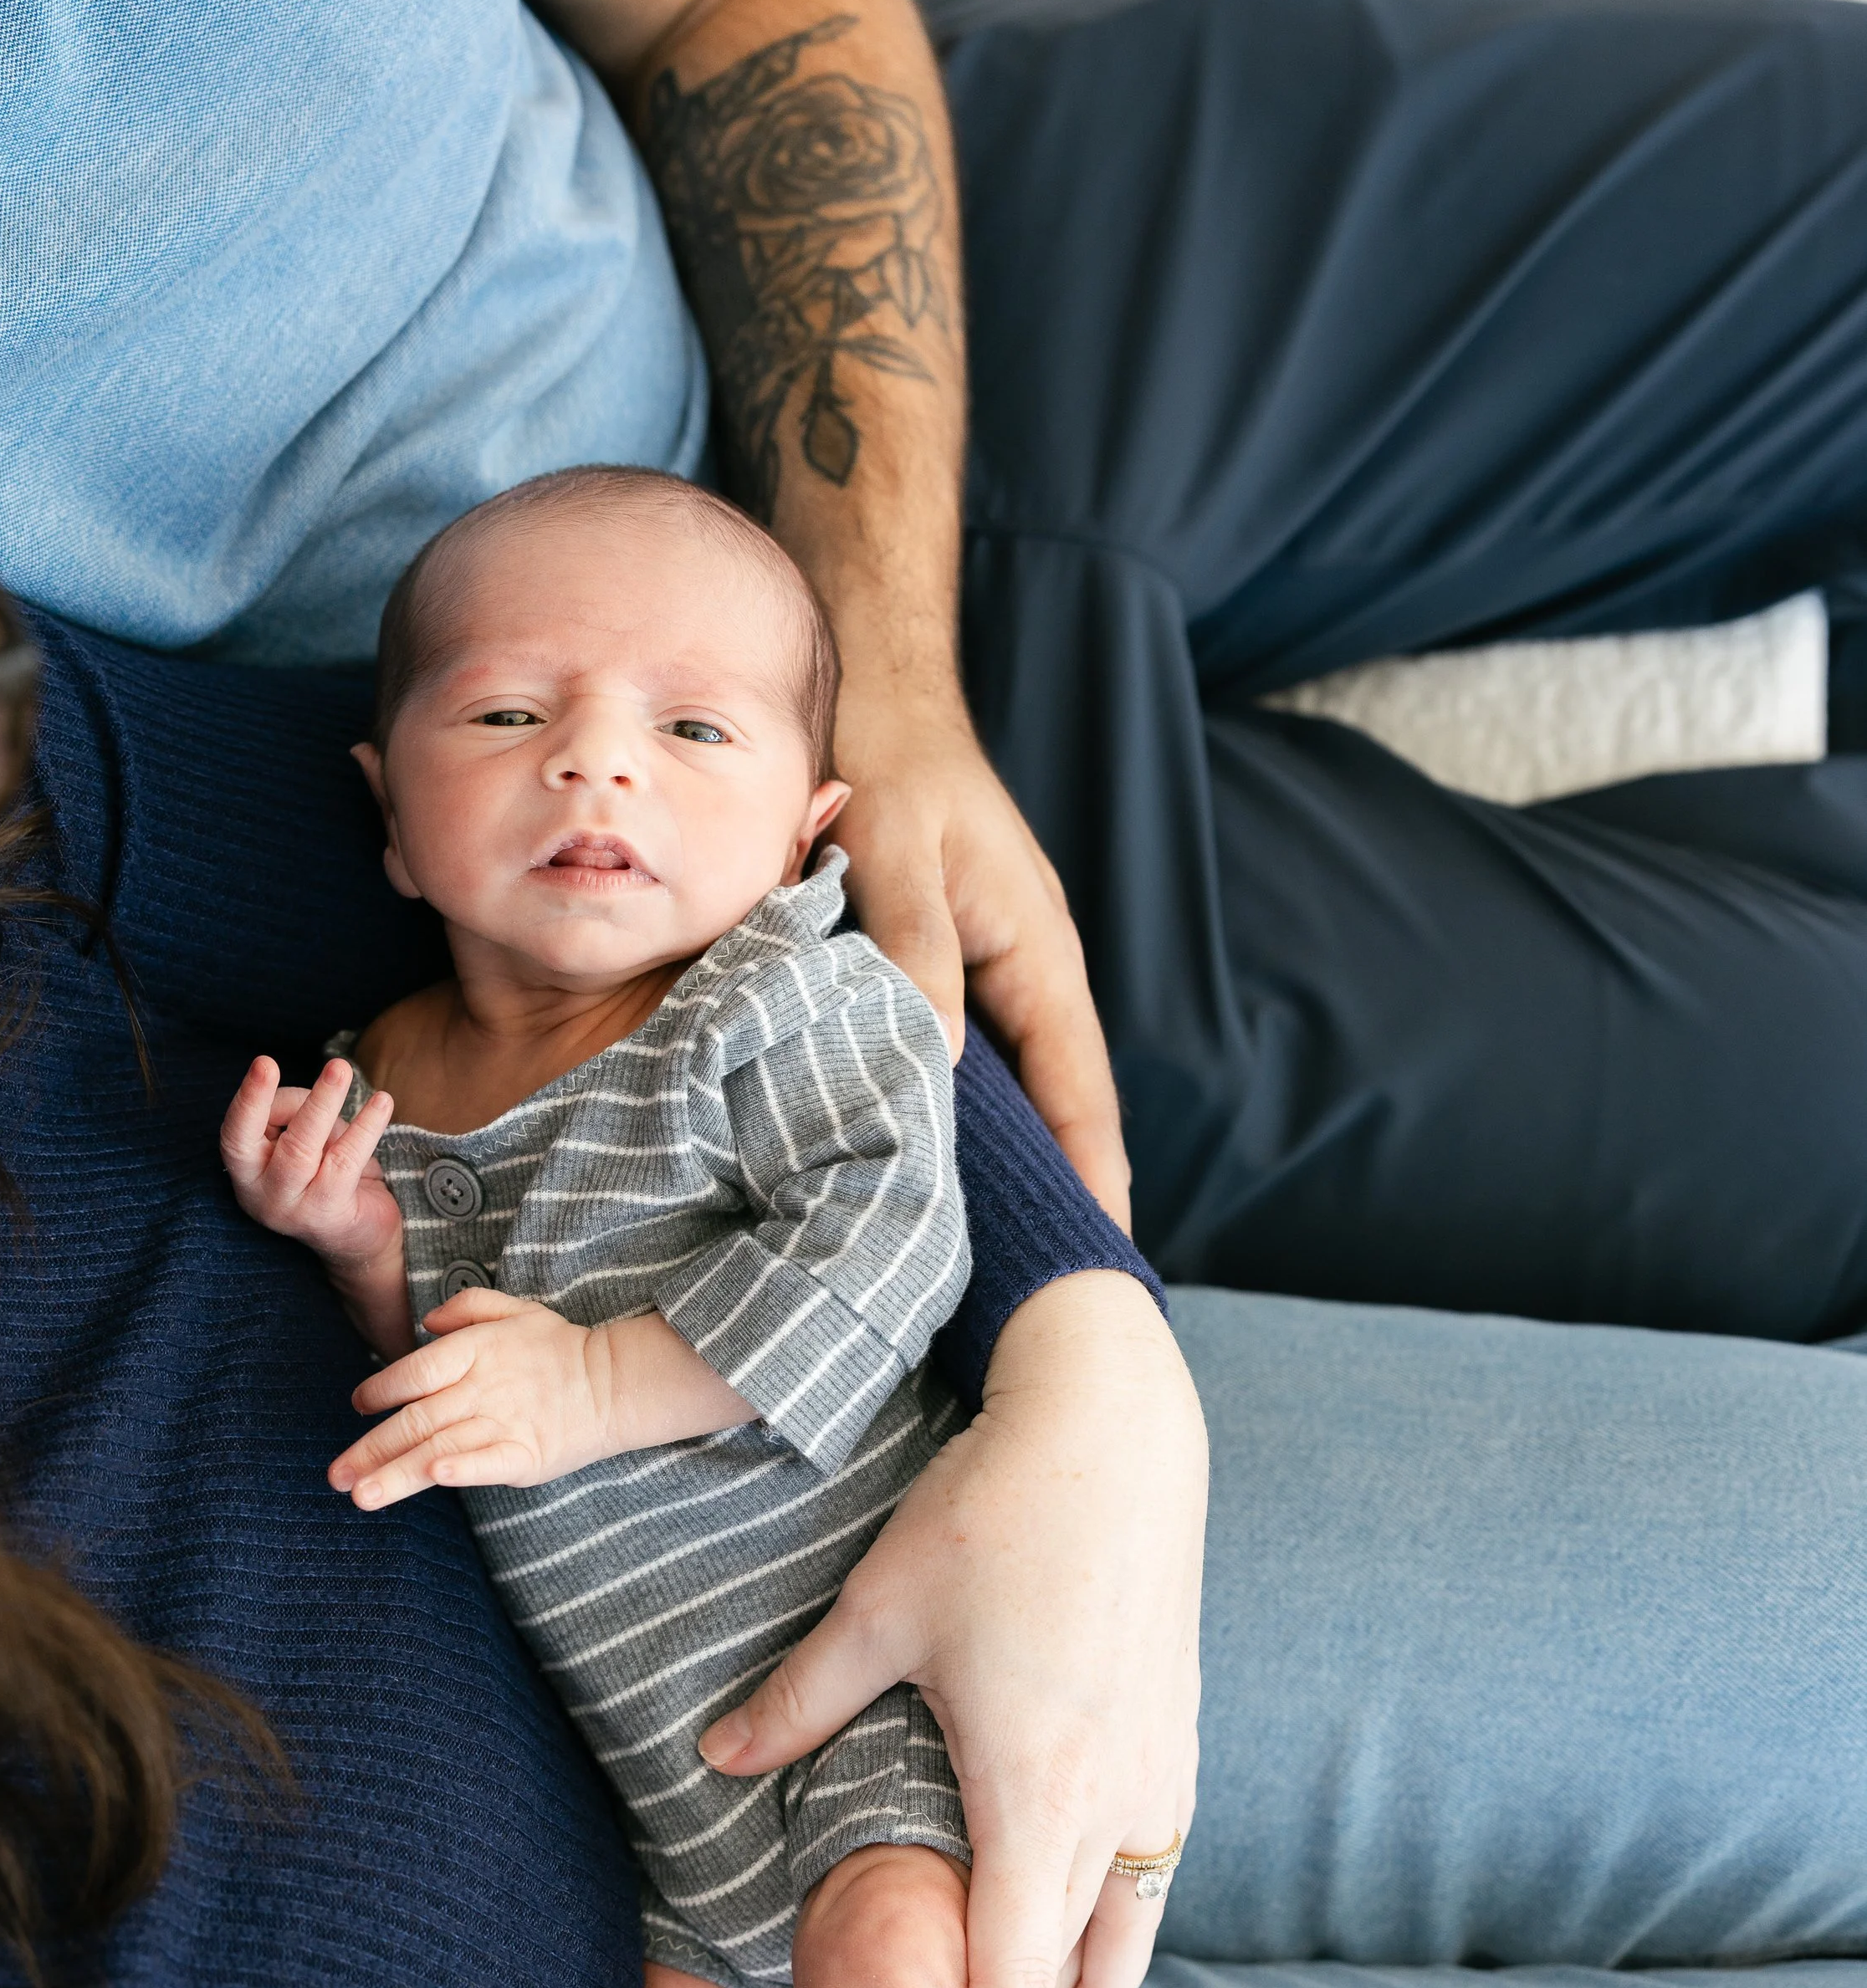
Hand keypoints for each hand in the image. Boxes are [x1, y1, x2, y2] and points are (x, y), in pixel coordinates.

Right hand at [220, 1055, 404, 1293]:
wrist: (359, 1236)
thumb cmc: (328, 1172)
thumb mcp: (307, 1138)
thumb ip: (297, 1114)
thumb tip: (308, 1097)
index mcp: (246, 1170)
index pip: (235, 1134)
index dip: (248, 1099)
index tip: (264, 1063)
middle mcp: (260, 1193)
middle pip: (269, 1142)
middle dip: (296, 1099)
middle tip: (328, 1065)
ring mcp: (292, 1208)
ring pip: (302, 1150)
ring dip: (325, 1104)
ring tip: (343, 1071)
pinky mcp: (327, 1214)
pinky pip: (344, 1163)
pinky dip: (365, 1127)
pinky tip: (382, 1102)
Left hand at [329, 1293, 752, 1508]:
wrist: (615, 1382)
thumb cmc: (557, 1348)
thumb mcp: (514, 1310)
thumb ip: (466, 1308)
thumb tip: (425, 1323)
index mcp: (475, 1351)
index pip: (414, 1370)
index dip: (381, 1388)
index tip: (358, 1406)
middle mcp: (482, 1388)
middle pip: (414, 1419)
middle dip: (369, 1449)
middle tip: (334, 1476)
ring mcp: (504, 1423)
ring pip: (438, 1448)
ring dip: (396, 1473)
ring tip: (361, 1496)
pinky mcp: (526, 1456)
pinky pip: (487, 1463)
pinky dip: (461, 1468)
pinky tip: (433, 1475)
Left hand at [698, 1271, 1202, 1987]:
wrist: (1118, 1428)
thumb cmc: (991, 1513)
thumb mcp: (878, 1608)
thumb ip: (797, 1702)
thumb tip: (717, 1760)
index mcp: (1034, 1791)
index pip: (1005, 1978)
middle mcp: (1112, 1799)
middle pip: (1071, 1972)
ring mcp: (1159, 1767)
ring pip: (1126, 1917)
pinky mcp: (1175, 1729)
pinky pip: (1149, 1857)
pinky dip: (1118, 1911)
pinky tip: (1096, 1914)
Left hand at [830, 682, 1130, 1230]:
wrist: (886, 694)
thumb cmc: (893, 767)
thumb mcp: (895, 859)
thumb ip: (915, 956)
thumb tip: (937, 1062)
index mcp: (1040, 957)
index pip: (1082, 1093)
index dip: (1092, 1177)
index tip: (1101, 1256)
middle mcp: (1035, 974)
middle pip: (1065, 1107)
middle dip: (1065, 1193)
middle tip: (1051, 1293)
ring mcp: (1004, 971)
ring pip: (1022, 1088)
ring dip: (1019, 1162)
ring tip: (1001, 1257)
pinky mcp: (964, 964)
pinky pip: (981, 1057)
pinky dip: (973, 1114)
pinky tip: (941, 1163)